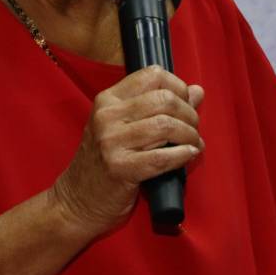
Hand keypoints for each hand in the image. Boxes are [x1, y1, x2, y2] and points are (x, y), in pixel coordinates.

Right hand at [50, 66, 203, 238]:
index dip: (178, 87)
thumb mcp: (125, 126)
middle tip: (194, 128)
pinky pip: (162, 157)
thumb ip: (159, 106)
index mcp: (108, 99)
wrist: (78, 200)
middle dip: (189, 114)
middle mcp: (107, 116)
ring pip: (166, 125)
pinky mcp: (119, 168)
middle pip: (164, 100)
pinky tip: (190, 154)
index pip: (152, 75)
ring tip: (193, 143)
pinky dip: (183, 155)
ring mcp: (111, 142)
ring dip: (189, 135)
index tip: (186, 103)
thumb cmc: (105, 161)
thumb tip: (197, 91)